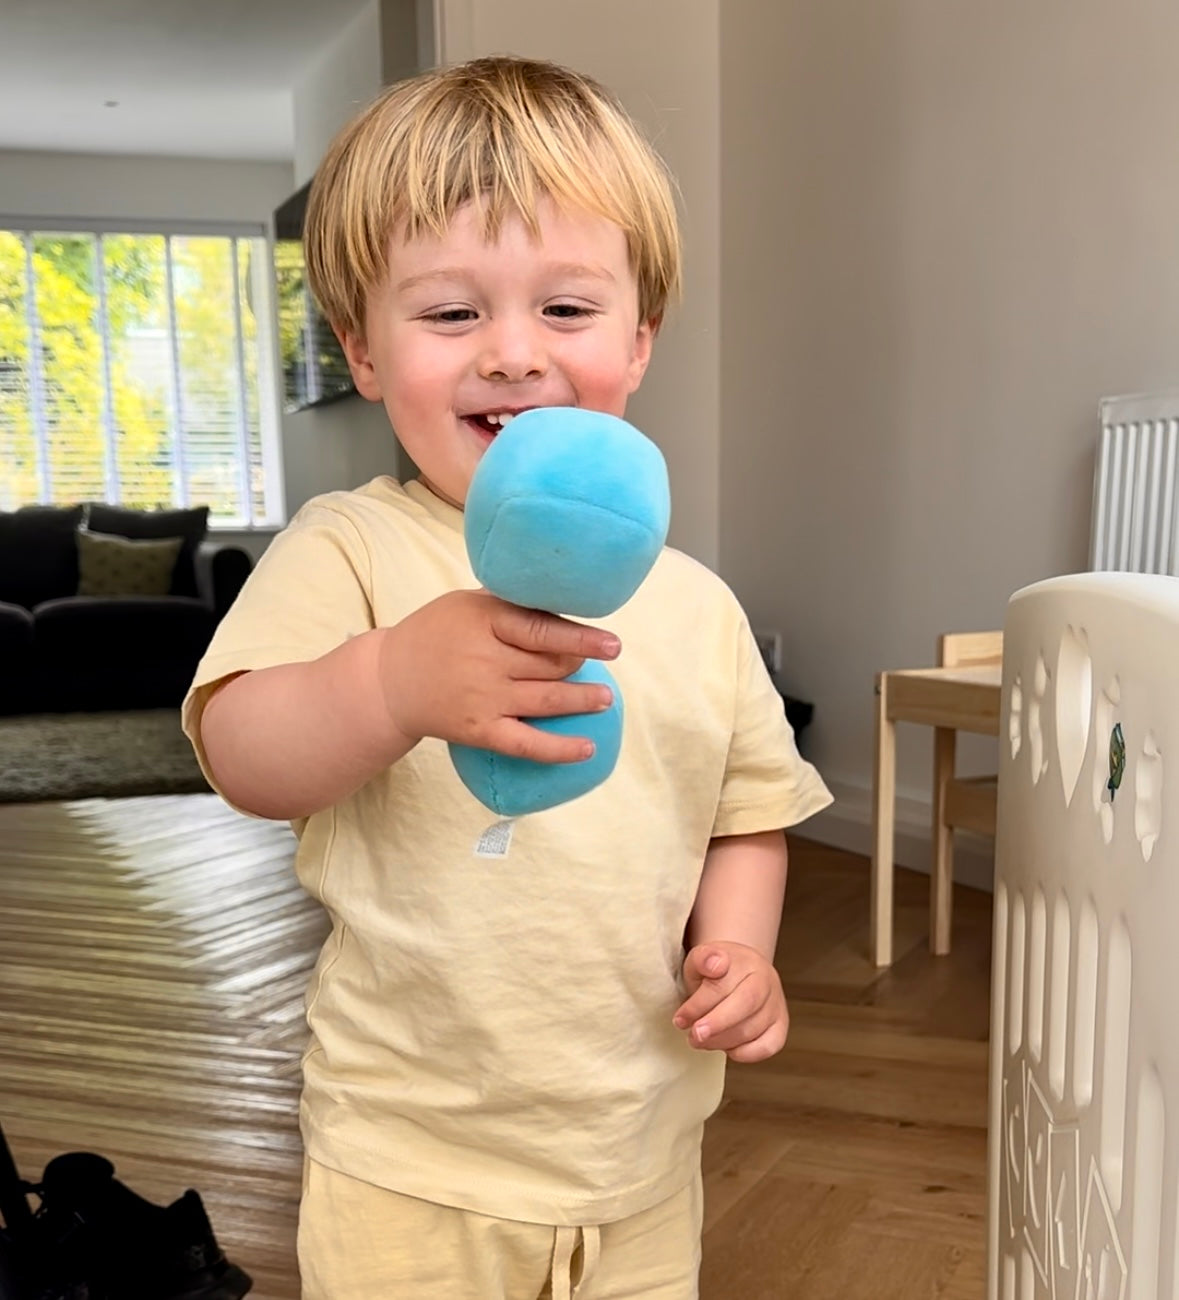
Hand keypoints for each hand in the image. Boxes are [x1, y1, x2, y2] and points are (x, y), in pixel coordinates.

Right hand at [377, 589, 620, 763]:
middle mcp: (486, 660)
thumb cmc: (436, 633)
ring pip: (547, 700)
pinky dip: (560, 749)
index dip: (582, 638)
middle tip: (602, 663)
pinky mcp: (480, 730)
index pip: (543, 630)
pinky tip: (587, 748)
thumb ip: (511, 604)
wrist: (388, 680)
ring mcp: (484, 698)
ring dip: (583, 700)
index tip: (613, 643)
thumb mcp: (467, 604)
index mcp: (485, 621)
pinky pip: (527, 744)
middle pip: (551, 665)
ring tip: (604, 698)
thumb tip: (563, 601)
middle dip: (581, 664)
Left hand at [673, 941, 788, 1063]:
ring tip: (699, 1040)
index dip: (700, 1004)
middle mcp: (766, 980)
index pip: (724, 984)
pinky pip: (768, 1046)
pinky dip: (745, 1053)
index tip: (680, 1018)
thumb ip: (702, 959)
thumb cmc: (716, 969)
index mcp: (745, 961)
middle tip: (694, 1036)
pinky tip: (726, 1048)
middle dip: (716, 1024)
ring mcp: (776, 1004)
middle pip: (745, 1004)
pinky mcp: (780, 1026)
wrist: (739, 972)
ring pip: (753, 1028)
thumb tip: (714, 964)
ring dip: (722, 1041)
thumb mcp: (700, 959)